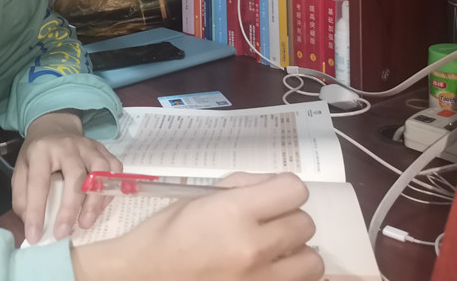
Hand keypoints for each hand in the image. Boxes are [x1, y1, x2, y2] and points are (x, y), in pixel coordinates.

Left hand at [11, 110, 122, 243]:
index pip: (39, 182)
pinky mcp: (103, 149)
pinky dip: (110, 189)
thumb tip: (31, 223)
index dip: (37, 211)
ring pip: (99, 172)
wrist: (54, 127)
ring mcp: (88, 146)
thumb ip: (22, 196)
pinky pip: (114, 169)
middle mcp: (67, 146)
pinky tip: (101, 205)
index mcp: (42, 151)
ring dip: (95, 201)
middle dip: (70, 209)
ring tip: (85, 223)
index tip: (35, 236)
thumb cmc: (37, 154)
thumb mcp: (20, 170)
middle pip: (75, 177)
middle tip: (63, 233)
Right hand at [71, 172, 324, 280]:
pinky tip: (265, 270)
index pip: (294, 190)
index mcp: (233, 213)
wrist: (144, 277)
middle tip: (264, 224)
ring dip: (295, 253)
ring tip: (271, 253)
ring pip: (312, 261)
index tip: (271, 195)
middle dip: (287, 219)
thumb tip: (271, 185)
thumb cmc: (165, 235)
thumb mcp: (197, 199)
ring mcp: (261, 280)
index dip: (283, 189)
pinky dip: (287, 275)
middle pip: (305, 224)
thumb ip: (239, 187)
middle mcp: (253, 247)